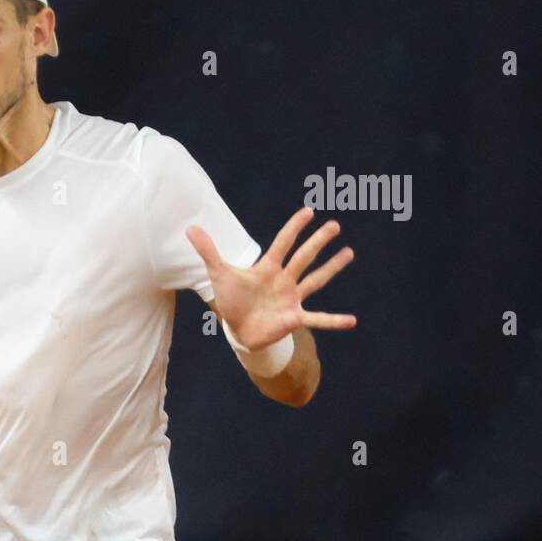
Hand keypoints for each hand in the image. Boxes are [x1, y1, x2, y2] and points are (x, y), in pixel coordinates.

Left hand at [186, 207, 356, 349]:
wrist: (238, 329)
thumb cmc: (232, 300)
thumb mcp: (219, 274)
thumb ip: (208, 251)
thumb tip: (190, 228)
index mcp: (267, 268)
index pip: (282, 243)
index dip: (293, 228)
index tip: (308, 211)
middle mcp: (284, 280)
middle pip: (303, 257)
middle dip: (317, 242)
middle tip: (334, 225)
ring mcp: (291, 298)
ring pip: (315, 280)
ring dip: (331, 268)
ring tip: (349, 252)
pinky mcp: (294, 318)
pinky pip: (318, 319)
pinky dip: (333, 321)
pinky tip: (352, 321)